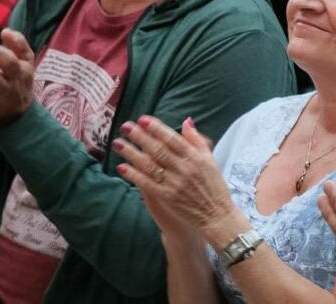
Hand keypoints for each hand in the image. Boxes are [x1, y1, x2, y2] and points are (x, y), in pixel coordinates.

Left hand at [115, 115, 237, 243]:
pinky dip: (134, 175)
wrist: (217, 216)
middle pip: (158, 149)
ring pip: (149, 165)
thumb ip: (197, 140)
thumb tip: (186, 121)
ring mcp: (175, 183)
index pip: (172, 138)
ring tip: (118, 143)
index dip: (156, 128)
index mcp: (195, 157)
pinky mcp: (167, 197)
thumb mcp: (210, 160)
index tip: (142, 119)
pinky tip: (122, 167)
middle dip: (140, 136)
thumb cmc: (214, 187)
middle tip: (125, 126)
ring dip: (131, 153)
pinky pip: (147, 184)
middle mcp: (184, 168)